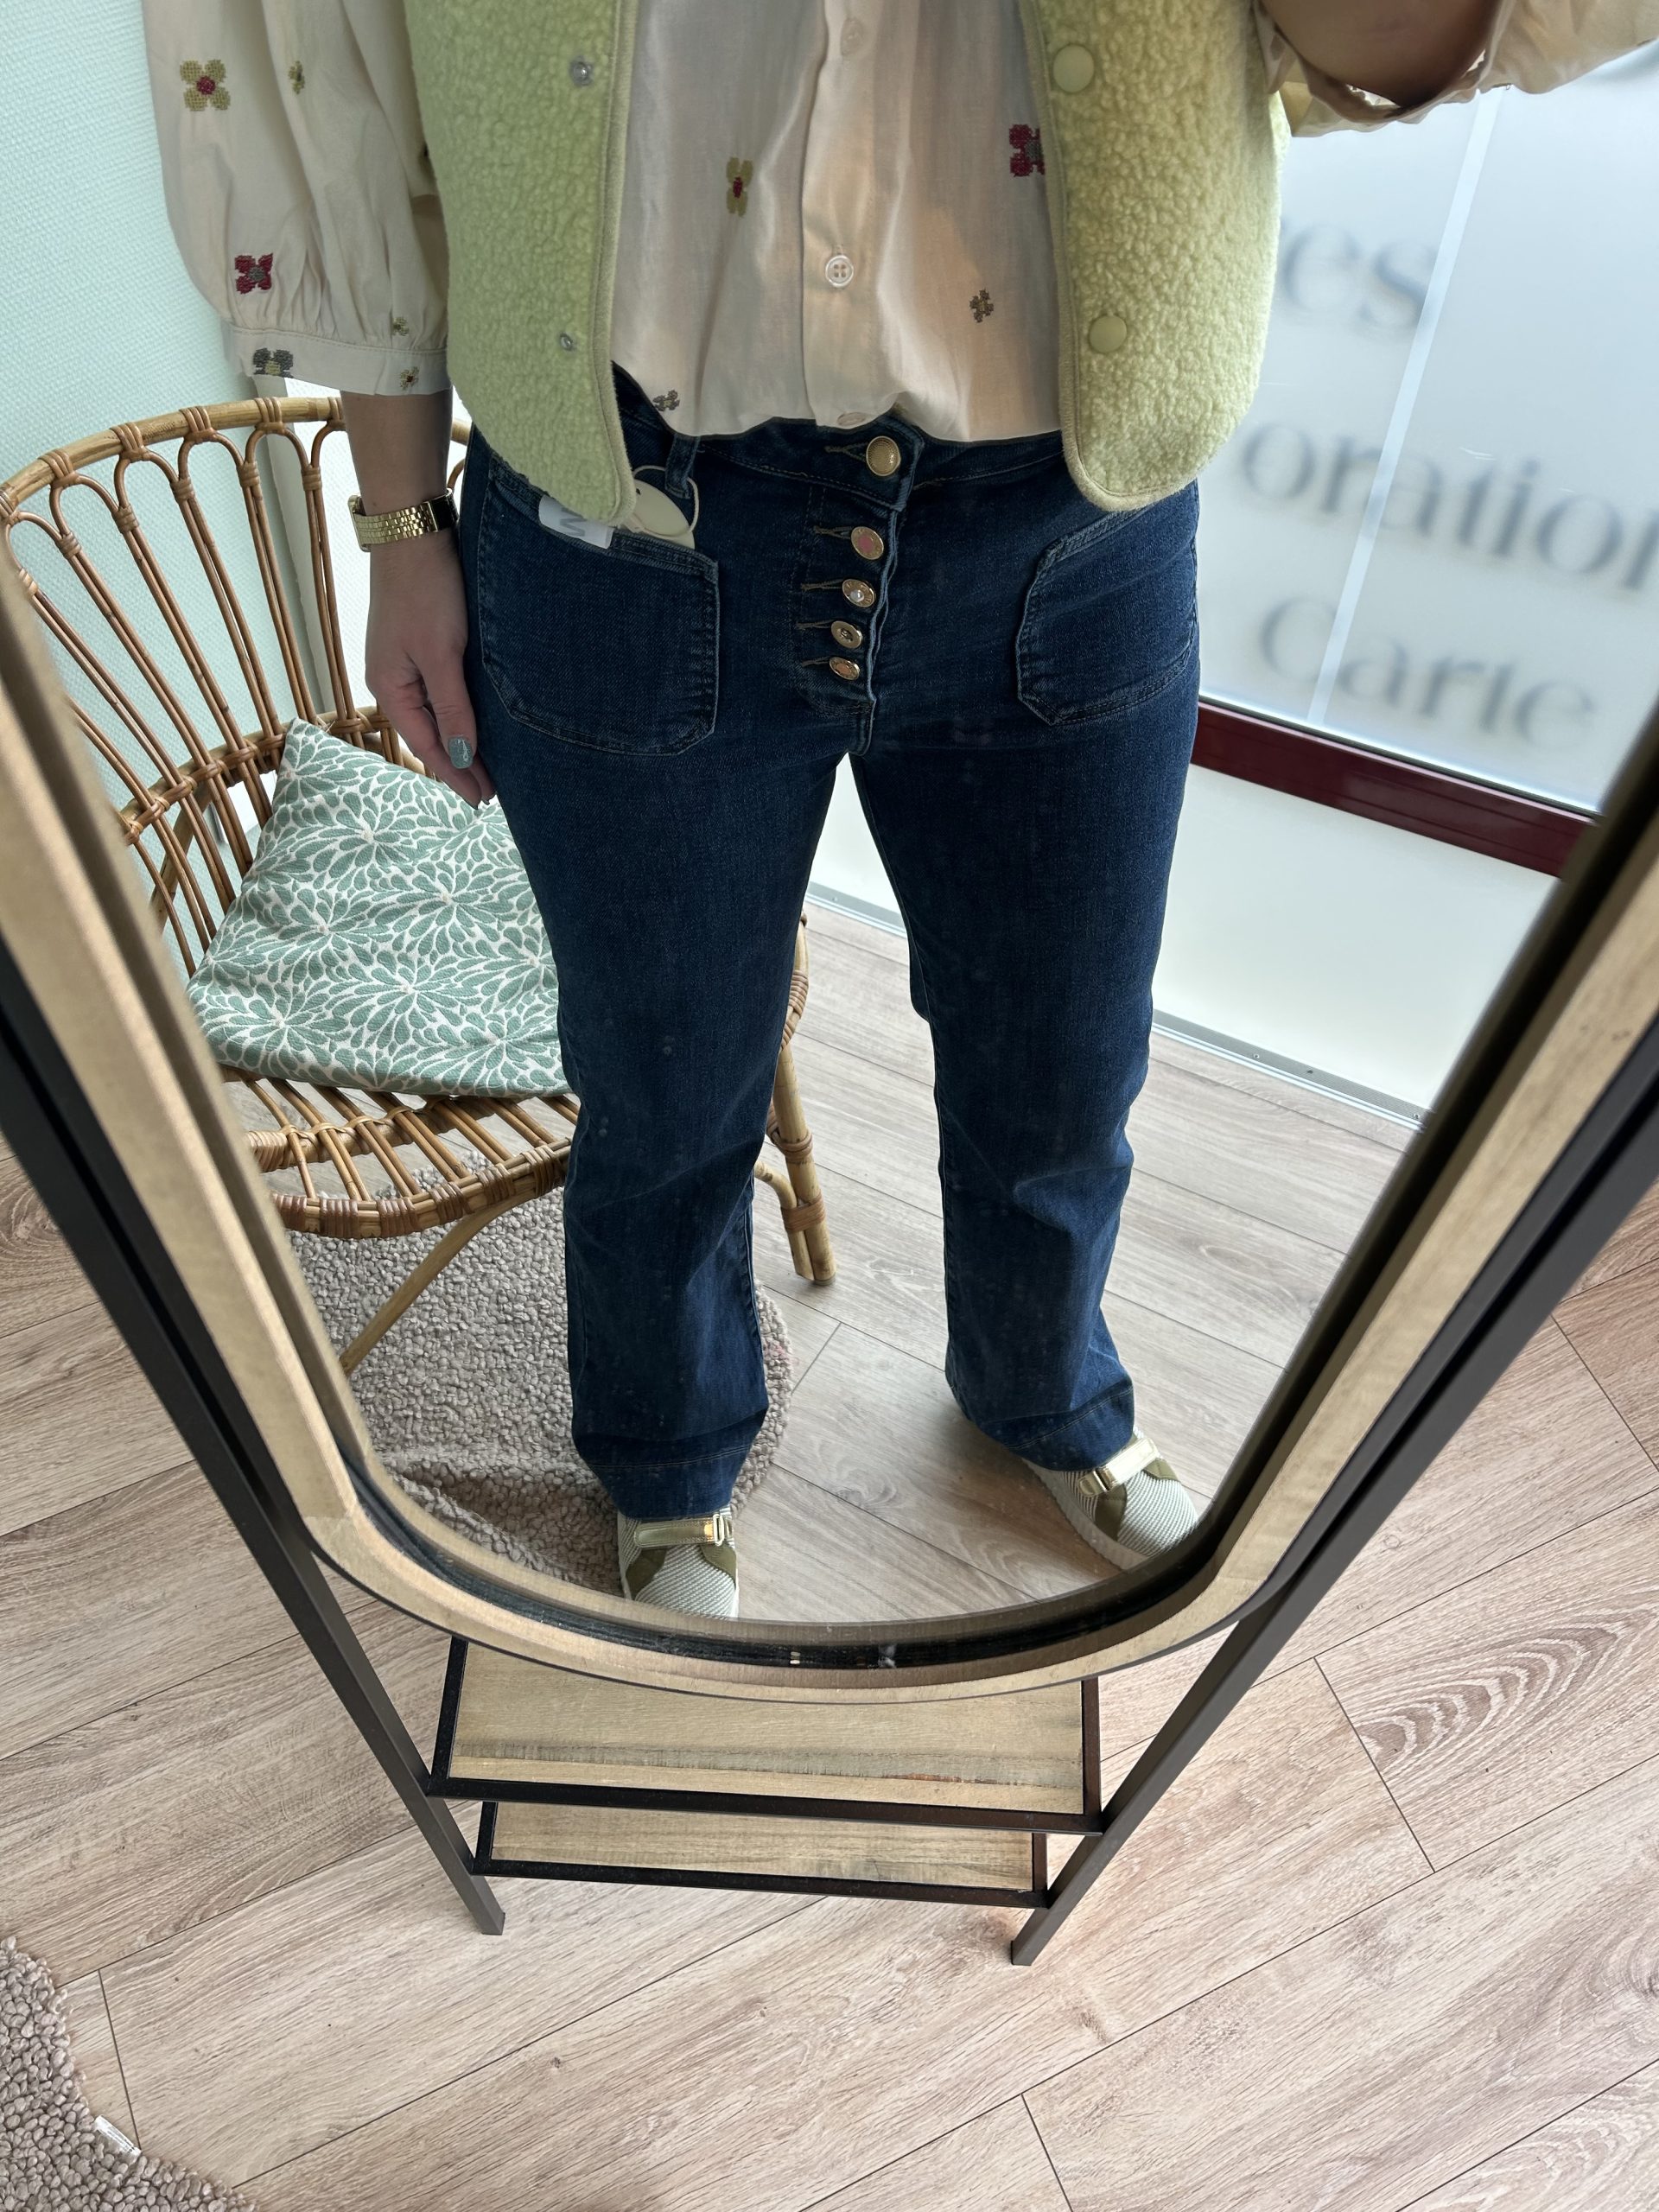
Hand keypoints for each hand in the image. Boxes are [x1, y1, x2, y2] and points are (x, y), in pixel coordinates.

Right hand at [362, 528, 494, 806]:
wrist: (414, 531)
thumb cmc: (425, 589)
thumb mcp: (441, 653)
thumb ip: (452, 708)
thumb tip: (460, 757)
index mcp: (389, 688)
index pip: (426, 746)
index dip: (454, 775)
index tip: (482, 800)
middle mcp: (392, 681)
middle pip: (429, 735)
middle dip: (458, 764)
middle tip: (491, 794)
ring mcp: (404, 663)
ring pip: (434, 715)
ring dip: (459, 741)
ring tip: (486, 768)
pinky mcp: (419, 645)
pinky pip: (439, 693)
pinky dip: (458, 714)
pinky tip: (475, 724)